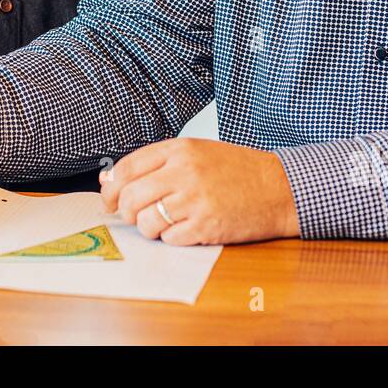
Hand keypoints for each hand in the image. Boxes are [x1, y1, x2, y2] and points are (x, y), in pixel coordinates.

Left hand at [99, 138, 299, 244]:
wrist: (278, 187)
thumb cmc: (236, 170)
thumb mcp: (196, 153)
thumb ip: (157, 164)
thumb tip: (111, 180)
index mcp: (179, 149)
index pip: (127, 168)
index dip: (111, 188)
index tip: (109, 199)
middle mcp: (184, 171)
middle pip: (130, 197)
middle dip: (126, 212)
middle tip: (136, 216)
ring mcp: (195, 199)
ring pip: (146, 221)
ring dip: (149, 228)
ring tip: (165, 223)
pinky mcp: (206, 225)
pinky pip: (169, 238)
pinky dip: (172, 238)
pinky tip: (186, 229)